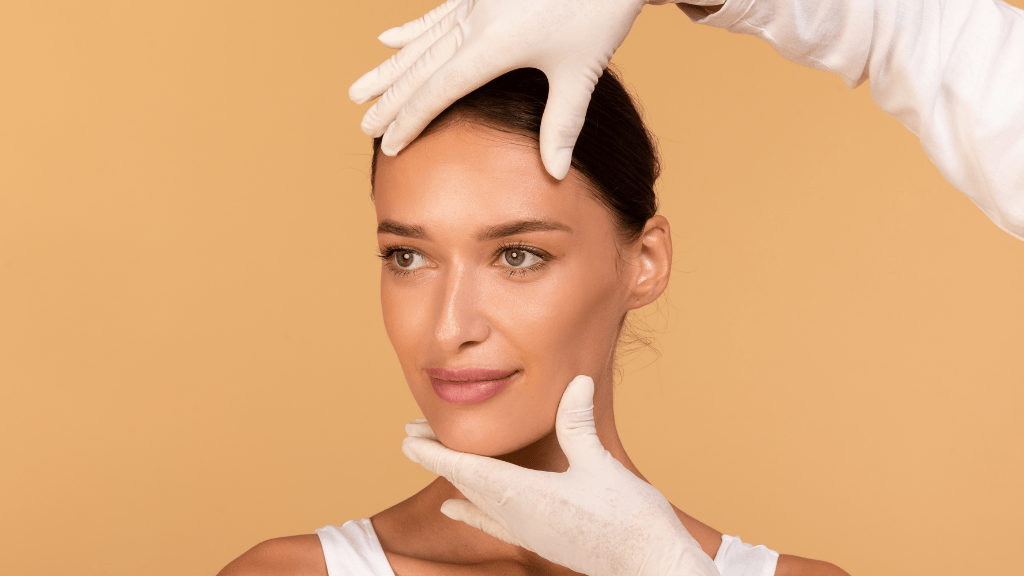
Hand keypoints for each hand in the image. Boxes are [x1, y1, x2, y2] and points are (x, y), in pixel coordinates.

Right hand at [349, 0, 718, 179]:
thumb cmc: (600, 11)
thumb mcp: (583, 70)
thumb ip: (563, 123)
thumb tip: (555, 174)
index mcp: (496, 45)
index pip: (439, 90)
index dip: (411, 119)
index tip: (388, 144)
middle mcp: (476, 19)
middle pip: (420, 67)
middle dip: (389, 100)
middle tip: (362, 127)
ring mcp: (475, 0)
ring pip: (420, 40)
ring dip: (388, 68)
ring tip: (358, 91)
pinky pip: (436, 14)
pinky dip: (411, 30)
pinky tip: (387, 38)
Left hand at [401, 375, 719, 575]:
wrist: (649, 564)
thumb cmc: (626, 517)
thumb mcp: (598, 463)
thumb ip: (578, 424)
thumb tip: (575, 382)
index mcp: (523, 495)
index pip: (466, 468)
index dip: (435, 451)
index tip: (407, 437)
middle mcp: (516, 516)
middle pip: (463, 481)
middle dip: (437, 455)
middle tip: (411, 432)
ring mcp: (526, 530)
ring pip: (475, 500)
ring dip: (451, 476)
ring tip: (427, 459)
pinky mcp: (539, 538)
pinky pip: (491, 521)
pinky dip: (468, 509)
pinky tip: (454, 508)